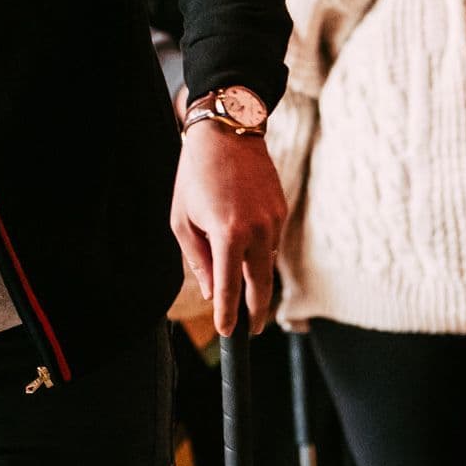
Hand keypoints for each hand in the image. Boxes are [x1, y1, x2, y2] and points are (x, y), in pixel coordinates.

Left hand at [170, 122, 285, 336]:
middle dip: (256, 312)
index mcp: (228, 234)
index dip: (228, 315)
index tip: (228, 333)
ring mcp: (274, 220)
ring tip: (241, 286)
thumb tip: (212, 291)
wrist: (228, 132)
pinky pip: (272, 242)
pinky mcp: (282, 210)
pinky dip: (259, 251)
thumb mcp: (183, 220)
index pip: (229, 287)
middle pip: (260, 285)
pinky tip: (244, 245)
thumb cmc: (196, 176)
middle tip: (252, 331)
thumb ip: (198, 259)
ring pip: (267, 263)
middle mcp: (257, 230)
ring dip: (254, 277)